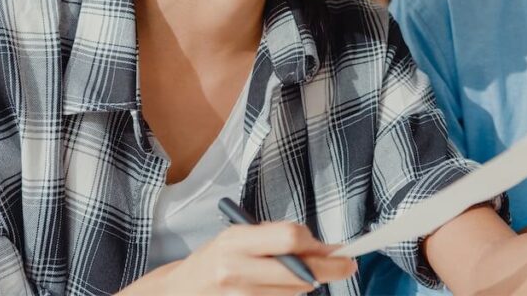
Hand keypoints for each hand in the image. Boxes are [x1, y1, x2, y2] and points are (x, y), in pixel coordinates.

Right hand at [120, 221, 355, 295]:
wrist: (179, 291)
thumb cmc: (214, 259)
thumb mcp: (239, 236)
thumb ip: (277, 237)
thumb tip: (325, 247)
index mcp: (236, 240)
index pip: (289, 238)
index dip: (316, 244)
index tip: (332, 247)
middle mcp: (236, 268)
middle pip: (298, 270)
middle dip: (329, 268)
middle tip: (347, 265)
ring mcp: (239, 294)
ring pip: (293, 292)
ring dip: (307, 284)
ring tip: (304, 275)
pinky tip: (285, 289)